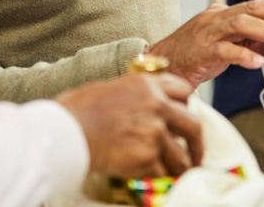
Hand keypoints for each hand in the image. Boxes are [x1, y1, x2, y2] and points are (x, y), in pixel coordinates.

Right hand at [56, 73, 203, 177]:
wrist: (66, 131)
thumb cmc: (77, 110)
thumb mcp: (111, 89)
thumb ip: (135, 97)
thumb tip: (140, 109)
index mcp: (148, 85)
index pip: (183, 91)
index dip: (186, 106)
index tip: (184, 118)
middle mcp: (157, 106)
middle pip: (193, 125)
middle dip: (197, 143)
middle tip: (196, 155)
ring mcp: (155, 132)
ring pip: (181, 156)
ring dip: (180, 167)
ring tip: (177, 174)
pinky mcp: (148, 157)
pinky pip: (162, 172)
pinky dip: (158, 178)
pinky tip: (151, 179)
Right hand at [145, 0, 263, 85]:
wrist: (158, 66)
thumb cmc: (190, 55)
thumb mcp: (223, 44)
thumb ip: (247, 39)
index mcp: (221, 14)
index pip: (257, 6)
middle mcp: (214, 18)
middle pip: (252, 9)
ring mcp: (205, 33)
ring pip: (239, 24)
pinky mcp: (197, 52)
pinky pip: (223, 50)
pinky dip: (242, 54)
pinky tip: (257, 60)